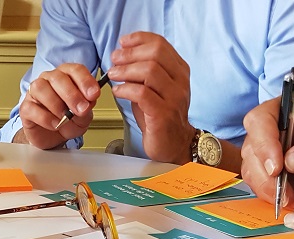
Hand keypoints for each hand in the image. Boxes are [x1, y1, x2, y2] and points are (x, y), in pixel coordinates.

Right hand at [17, 63, 102, 148]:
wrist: (53, 138)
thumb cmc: (68, 121)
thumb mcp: (84, 116)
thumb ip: (87, 108)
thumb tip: (87, 102)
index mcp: (66, 76)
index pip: (75, 70)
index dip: (85, 81)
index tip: (94, 94)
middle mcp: (49, 80)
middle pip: (58, 77)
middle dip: (72, 94)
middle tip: (81, 109)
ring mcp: (35, 93)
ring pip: (41, 88)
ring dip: (57, 105)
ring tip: (65, 118)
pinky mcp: (25, 108)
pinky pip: (32, 108)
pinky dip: (46, 118)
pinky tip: (55, 124)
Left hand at [107, 32, 194, 163]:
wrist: (174, 144)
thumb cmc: (160, 116)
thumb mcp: (154, 89)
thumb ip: (143, 72)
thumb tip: (122, 56)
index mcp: (179, 71)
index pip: (161, 44)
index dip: (139, 39)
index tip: (123, 43)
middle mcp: (180, 82)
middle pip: (155, 53)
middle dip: (130, 54)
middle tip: (114, 60)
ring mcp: (174, 97)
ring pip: (150, 71)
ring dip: (126, 70)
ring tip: (113, 75)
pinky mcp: (163, 113)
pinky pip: (142, 93)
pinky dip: (126, 89)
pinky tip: (117, 91)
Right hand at [241, 96, 293, 209]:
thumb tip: (292, 159)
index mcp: (285, 110)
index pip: (260, 120)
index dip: (263, 143)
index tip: (277, 168)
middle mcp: (269, 129)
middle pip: (251, 149)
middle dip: (266, 175)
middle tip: (285, 192)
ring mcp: (263, 151)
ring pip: (250, 170)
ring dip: (268, 189)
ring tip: (293, 198)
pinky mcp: (262, 172)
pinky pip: (256, 185)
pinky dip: (271, 196)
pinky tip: (290, 199)